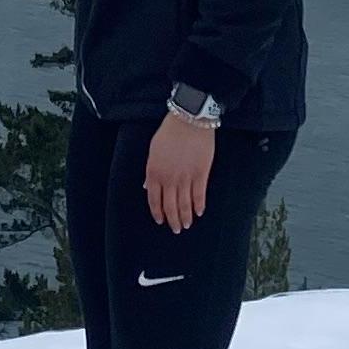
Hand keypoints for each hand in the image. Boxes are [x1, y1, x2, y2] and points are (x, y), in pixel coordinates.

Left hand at [143, 111, 215, 232]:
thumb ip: (151, 171)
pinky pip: (199, 195)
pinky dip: (199, 206)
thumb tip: (148, 186)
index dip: (157, 212)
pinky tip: (199, 212)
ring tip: (187, 225)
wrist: (189, 120)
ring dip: (186, 217)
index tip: (160, 220)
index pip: (154, 200)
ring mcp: (186, 177)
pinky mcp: (201, 174)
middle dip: (173, 220)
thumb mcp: (153, 150)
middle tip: (176, 229)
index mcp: (154, 172)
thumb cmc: (169, 132)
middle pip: (170, 206)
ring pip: (184, 204)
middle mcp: (169, 179)